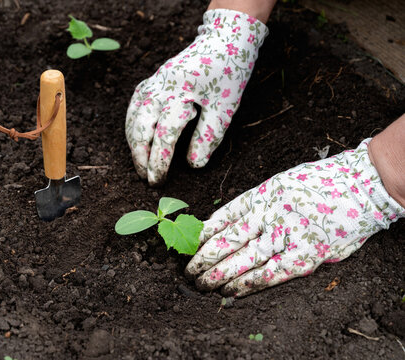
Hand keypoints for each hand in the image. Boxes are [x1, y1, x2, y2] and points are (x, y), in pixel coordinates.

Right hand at [125, 9, 267, 184]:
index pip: (163, 135)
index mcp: (180, 93)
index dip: (158, 161)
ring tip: (140, 164)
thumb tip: (193, 165)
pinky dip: (132, 126)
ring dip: (133, 144)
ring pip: (133, 118)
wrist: (223, 39)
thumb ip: (208, 136)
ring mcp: (152, 83)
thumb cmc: (228, 73)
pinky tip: (136, 139)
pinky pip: (134, 107)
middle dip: (140, 157)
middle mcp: (160, 88)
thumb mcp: (225, 107)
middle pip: (140, 129)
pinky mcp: (151, 81)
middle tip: (146, 178)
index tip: (157, 180)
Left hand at [185, 139, 403, 296]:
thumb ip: (258, 202)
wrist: (361, 185)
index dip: (203, 233)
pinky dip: (248, 283)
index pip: (223, 217)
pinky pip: (270, 272)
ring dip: (219, 273)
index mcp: (261, 194)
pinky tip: (231, 291)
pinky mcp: (305, 253)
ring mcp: (286, 233)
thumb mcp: (281, 183)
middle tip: (188, 270)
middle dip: (204, 257)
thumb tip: (228, 224)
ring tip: (201, 284)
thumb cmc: (322, 184)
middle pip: (227, 239)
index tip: (189, 244)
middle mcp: (268, 212)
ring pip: (242, 257)